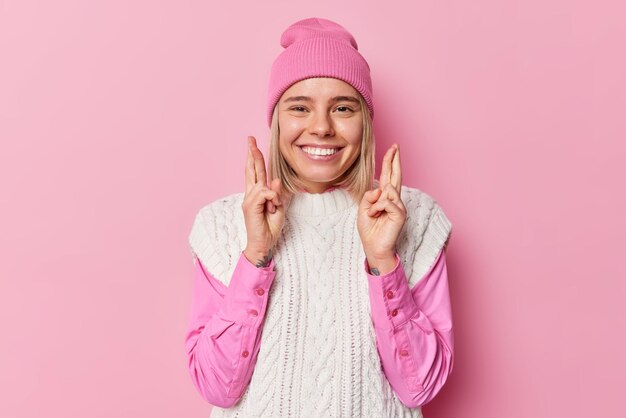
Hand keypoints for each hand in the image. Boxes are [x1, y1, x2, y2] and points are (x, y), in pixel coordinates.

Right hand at [242, 136, 288, 264]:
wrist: (262, 245)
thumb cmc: (269, 228)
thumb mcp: (279, 208)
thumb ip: (277, 194)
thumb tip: (275, 180)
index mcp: (257, 194)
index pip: (256, 173)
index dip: (255, 158)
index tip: (253, 145)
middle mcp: (250, 195)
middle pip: (252, 170)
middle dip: (252, 154)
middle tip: (250, 139)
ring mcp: (248, 200)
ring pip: (262, 185)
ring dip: (273, 196)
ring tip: (273, 209)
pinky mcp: (249, 206)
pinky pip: (265, 194)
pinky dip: (272, 200)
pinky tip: (271, 209)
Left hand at [357, 144, 406, 264]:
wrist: (373, 247)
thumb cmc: (369, 229)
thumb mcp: (363, 209)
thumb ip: (369, 196)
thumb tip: (380, 189)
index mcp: (385, 198)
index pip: (389, 176)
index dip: (390, 162)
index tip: (392, 149)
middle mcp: (394, 200)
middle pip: (396, 176)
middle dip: (395, 160)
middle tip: (396, 146)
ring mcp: (399, 206)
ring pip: (387, 191)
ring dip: (375, 202)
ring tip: (372, 214)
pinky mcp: (400, 214)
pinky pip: (387, 202)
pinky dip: (377, 208)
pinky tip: (375, 215)